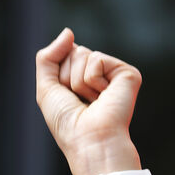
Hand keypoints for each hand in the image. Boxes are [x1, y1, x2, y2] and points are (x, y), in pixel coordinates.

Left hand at [35, 28, 143, 174]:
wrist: (90, 142)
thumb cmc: (68, 125)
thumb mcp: (46, 89)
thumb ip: (47, 57)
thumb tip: (69, 32)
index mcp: (82, 79)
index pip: (64, 54)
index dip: (58, 77)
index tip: (69, 101)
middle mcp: (100, 74)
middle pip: (73, 51)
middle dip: (67, 77)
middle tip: (80, 102)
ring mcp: (114, 73)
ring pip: (82, 53)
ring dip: (78, 82)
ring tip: (92, 102)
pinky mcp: (127, 73)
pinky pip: (96, 59)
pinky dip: (92, 80)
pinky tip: (103, 98)